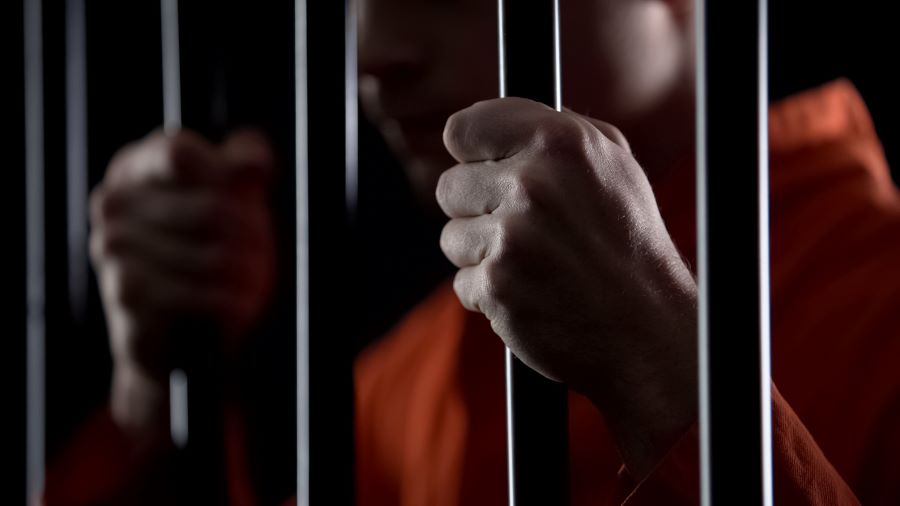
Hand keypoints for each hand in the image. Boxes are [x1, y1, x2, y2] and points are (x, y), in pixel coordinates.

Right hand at [90, 129, 275, 433]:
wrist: (183, 333)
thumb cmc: (214, 251)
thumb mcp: (237, 200)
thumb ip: (246, 167)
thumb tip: (254, 164)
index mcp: (138, 166)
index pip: (181, 151)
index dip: (224, 175)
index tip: (245, 198)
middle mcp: (113, 202)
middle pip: (213, 209)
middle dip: (250, 236)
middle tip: (258, 253)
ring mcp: (112, 247)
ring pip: (213, 256)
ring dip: (246, 275)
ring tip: (248, 283)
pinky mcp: (125, 293)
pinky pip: (198, 294)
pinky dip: (228, 304)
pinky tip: (235, 308)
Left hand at [437, 98, 696, 477]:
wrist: (648, 331)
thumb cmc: (628, 244)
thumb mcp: (611, 166)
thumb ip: (549, 134)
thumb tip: (480, 127)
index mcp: (561, 141)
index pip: (462, 129)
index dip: (472, 155)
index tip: (485, 170)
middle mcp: (533, 183)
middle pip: (449, 186)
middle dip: (477, 210)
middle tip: (523, 230)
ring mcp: (512, 236)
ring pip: (452, 236)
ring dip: (482, 255)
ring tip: (534, 265)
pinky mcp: (497, 285)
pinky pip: (463, 282)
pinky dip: (490, 293)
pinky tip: (532, 294)